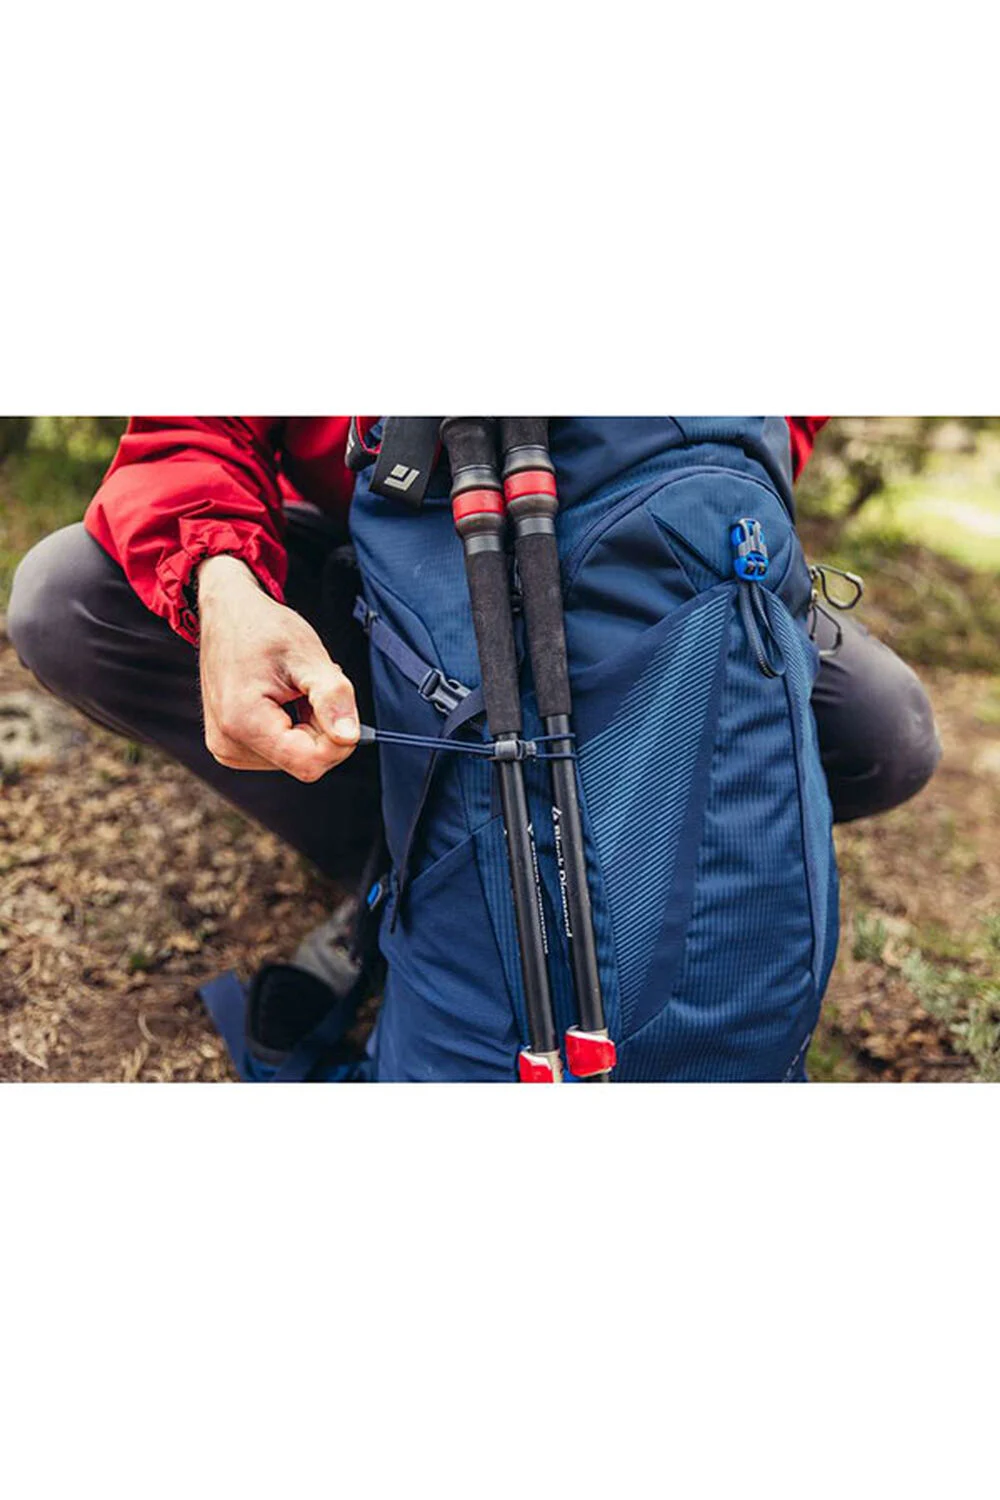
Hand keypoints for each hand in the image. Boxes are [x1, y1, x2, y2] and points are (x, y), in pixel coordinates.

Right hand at [196, 555, 359, 781]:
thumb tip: (350, 737)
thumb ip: (333, 697)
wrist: (227, 614)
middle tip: (311, 686)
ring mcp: (226, 748)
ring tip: (293, 689)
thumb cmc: (264, 629)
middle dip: (321, 728)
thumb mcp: (307, 656)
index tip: (342, 706)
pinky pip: (280, 752)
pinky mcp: (230, 746)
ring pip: (295, 758)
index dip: (338, 741)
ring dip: (307, 726)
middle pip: (304, 761)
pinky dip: (292, 728)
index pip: (309, 763)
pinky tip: (283, 699)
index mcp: (243, 723)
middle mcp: (228, 744)